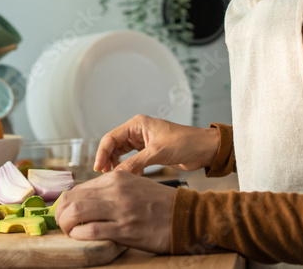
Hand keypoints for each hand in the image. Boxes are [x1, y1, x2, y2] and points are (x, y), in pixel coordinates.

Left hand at [55, 170, 176, 253]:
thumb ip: (110, 190)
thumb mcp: (133, 186)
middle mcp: (115, 190)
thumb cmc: (159, 204)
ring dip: (66, 225)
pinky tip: (80, 238)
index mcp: (116, 177)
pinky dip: (79, 236)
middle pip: (71, 199)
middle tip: (62, 225)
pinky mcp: (125, 229)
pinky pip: (91, 231)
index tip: (66, 215)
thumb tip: (84, 201)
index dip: (66, 204)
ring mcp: (120, 209)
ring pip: (76, 213)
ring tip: (69, 232)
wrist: (186, 216)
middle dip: (60, 215)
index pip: (77, 189)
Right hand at [94, 114, 219, 174]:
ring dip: (118, 165)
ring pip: (122, 154)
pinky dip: (129, 168)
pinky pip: (132, 160)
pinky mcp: (149, 152)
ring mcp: (143, 142)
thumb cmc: (184, 143)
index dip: (102, 153)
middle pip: (114, 145)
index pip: (111, 138)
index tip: (98, 168)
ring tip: (117, 177)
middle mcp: (138, 131)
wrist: (204, 149)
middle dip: (108, 159)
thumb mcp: (157, 153)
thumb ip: (135, 163)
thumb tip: (116, 174)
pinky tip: (132, 177)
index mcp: (137, 124)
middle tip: (106, 175)